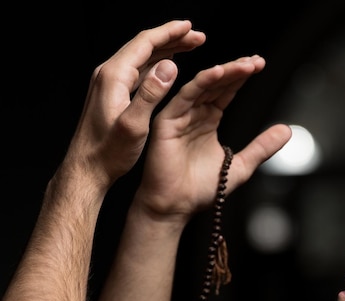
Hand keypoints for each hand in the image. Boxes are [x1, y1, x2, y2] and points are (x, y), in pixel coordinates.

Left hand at [61, 20, 205, 187]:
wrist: (86, 169)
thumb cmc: (108, 152)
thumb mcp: (133, 125)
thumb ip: (150, 93)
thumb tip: (170, 65)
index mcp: (113, 77)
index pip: (145, 43)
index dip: (170, 32)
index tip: (191, 27)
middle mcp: (109, 75)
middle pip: (144, 46)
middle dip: (173, 38)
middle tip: (198, 37)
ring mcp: (109, 84)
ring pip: (142, 57)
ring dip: (167, 49)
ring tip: (189, 46)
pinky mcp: (112, 94)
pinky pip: (138, 70)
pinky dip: (157, 63)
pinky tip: (167, 65)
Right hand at [134, 54, 291, 222]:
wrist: (177, 207)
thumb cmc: (202, 189)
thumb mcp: (241, 165)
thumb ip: (262, 147)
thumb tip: (287, 130)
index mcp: (208, 120)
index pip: (226, 91)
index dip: (241, 77)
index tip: (260, 65)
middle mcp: (193, 114)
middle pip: (216, 84)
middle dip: (236, 70)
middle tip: (256, 61)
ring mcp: (179, 115)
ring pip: (202, 86)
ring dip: (223, 73)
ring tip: (244, 65)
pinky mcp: (167, 121)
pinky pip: (184, 97)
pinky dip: (201, 83)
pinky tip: (218, 73)